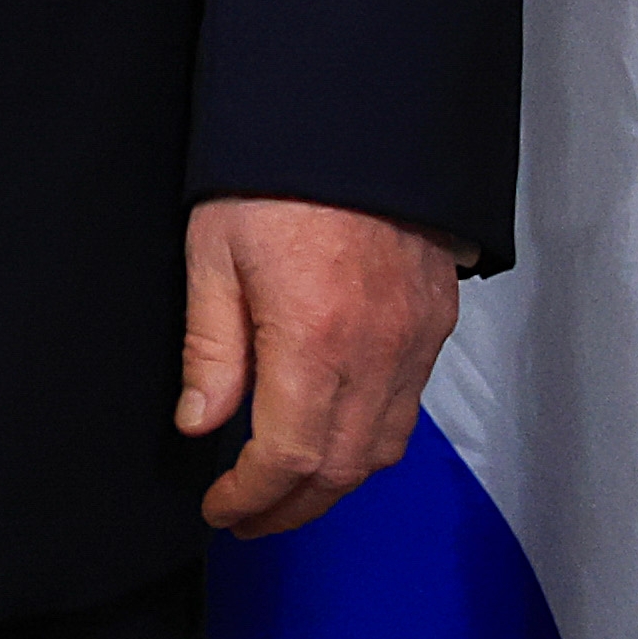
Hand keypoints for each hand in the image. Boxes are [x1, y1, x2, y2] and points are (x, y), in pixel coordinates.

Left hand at [178, 195, 461, 534]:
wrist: (356, 119)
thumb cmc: (273, 178)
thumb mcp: (212, 253)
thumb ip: (211, 348)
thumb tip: (201, 427)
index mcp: (315, 339)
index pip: (289, 457)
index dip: (253, 497)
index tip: (220, 509)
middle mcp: (378, 353)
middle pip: (343, 468)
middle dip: (293, 508)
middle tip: (247, 519)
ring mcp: (416, 341)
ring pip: (385, 447)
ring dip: (335, 482)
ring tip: (284, 491)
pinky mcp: (436, 323)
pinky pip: (409, 408)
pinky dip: (369, 439)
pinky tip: (330, 435)